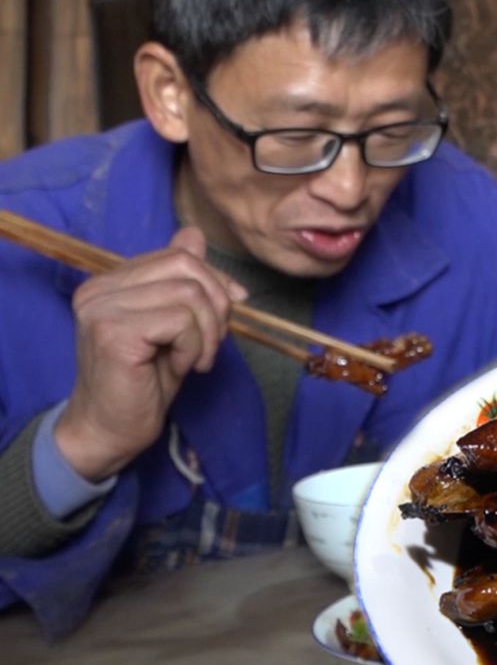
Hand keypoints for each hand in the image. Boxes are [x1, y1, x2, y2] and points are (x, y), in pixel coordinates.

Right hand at [55, 228, 247, 482]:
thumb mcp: (172, 323)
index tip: (231, 307)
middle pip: (186, 267)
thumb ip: (178, 280)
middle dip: (217, 304)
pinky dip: (194, 347)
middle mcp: (98, 289)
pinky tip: (180, 367)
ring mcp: (101, 310)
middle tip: (213, 341)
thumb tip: (193, 235)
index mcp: (109, 282)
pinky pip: (180, 322)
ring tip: (195, 359)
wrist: (112, 429)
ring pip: (188, 295)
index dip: (215, 280)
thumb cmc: (145, 380)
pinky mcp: (113, 334)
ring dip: (207, 333)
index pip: (179, 255)